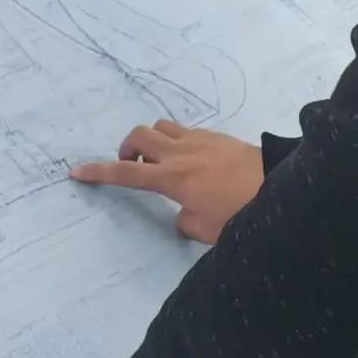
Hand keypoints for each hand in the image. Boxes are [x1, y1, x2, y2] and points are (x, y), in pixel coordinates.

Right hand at [70, 119, 263, 244]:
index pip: (125, 172)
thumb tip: (183, 212)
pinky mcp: (217, 136)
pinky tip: (191, 161)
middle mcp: (180, 153)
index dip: (98, 171)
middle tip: (133, 166)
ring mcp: (199, 140)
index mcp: (172, 178)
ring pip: (161, 127)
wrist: (280, 187)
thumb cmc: (240, 213)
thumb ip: (185, 221)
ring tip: (161, 161)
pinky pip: (185, 131)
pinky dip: (177, 142)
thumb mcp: (207, 230)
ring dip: (152, 140)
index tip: (78, 171)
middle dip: (127, 148)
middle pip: (139, 136)